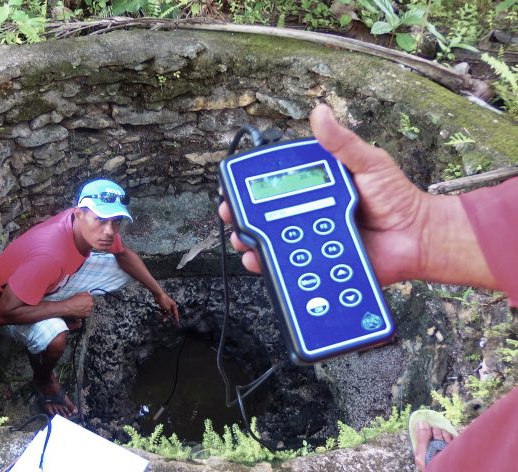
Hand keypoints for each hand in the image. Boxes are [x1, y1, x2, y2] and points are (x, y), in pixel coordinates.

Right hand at [63, 292, 93, 318]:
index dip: (88, 299)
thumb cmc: (72, 301)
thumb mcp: (79, 293)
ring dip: (87, 308)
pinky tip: (80, 311)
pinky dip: (85, 313)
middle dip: (88, 304)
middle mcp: (91, 304)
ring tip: (81, 308)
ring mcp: (90, 310)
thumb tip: (88, 293)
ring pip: (90, 309)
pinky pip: (88, 313)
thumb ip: (85, 293)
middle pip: (91, 304)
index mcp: (90, 298)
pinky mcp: (87, 315)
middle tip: (82, 304)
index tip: (86, 300)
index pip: (92, 298)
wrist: (68, 308)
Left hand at [154, 291, 179, 324]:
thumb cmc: (164, 301)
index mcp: (174, 305)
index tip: (177, 322)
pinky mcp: (163, 304)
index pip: (175, 313)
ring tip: (164, 320)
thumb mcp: (167, 308)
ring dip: (166, 315)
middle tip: (170, 322)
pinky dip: (163, 313)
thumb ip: (168, 312)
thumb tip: (168, 314)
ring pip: (167, 312)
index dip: (176, 318)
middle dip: (170, 317)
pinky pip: (164, 310)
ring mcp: (167, 304)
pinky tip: (162, 315)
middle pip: (171, 312)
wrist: (158, 294)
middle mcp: (171, 305)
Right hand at [219, 104, 430, 285]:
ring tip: (245, 242)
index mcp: (317, 188)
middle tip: (232, 216)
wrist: (417, 238)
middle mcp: (309, 214)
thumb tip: (319, 112)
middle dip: (242, 218)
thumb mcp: (369, 163)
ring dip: (252, 243)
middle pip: (266, 217)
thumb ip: (342, 143)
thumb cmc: (397, 198)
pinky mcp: (320, 264)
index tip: (233, 189)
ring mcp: (312, 241)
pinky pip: (292, 267)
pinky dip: (273, 268)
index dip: (251, 188)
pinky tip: (261, 263)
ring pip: (273, 243)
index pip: (276, 186)